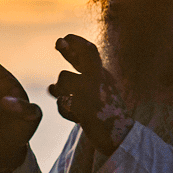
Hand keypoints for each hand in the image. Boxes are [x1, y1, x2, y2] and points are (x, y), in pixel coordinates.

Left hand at [47, 34, 132, 156]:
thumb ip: (78, 87)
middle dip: (69, 48)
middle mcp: (99, 79)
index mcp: (103, 75)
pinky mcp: (84, 108)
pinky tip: (75, 116)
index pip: (90, 51)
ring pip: (63, 80)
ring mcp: (91, 92)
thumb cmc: (107, 113)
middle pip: (82, 57)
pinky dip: (64, 110)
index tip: (64, 37)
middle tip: (58, 41)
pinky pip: (62, 103)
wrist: (121, 135)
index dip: (76, 42)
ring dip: (60, 91)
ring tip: (70, 101)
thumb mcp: (98, 93)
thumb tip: (51, 86)